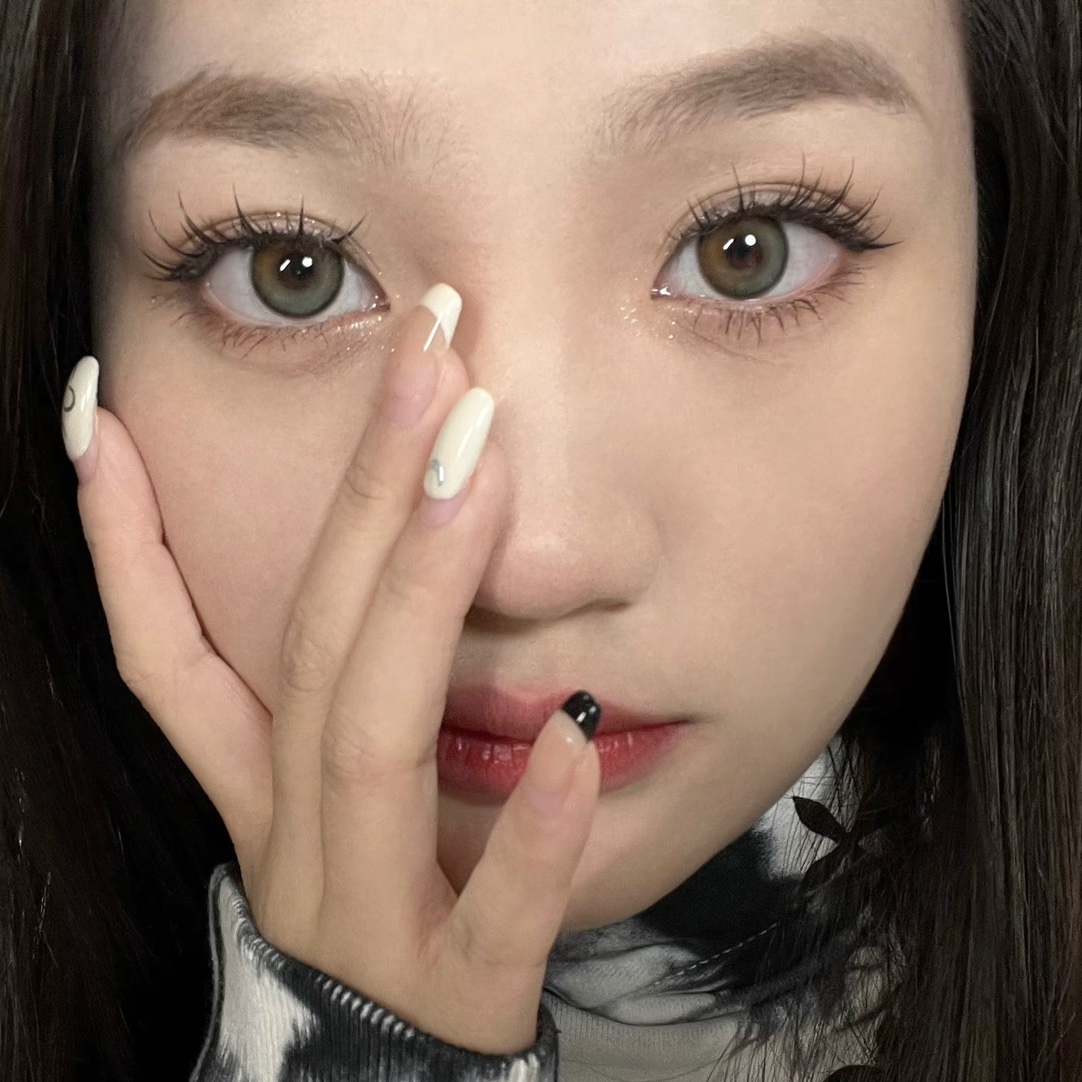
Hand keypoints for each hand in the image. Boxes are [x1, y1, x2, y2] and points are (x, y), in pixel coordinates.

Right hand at [66, 283, 601, 1053]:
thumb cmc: (387, 908)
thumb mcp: (337, 795)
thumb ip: (343, 691)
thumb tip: (379, 547)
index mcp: (260, 791)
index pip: (165, 654)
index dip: (123, 542)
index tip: (102, 416)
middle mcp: (291, 841)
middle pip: (308, 646)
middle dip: (362, 493)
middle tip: (430, 354)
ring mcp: (364, 917)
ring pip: (370, 743)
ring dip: (423, 598)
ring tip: (480, 467)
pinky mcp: (454, 992)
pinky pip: (490, 912)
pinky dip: (531, 831)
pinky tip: (581, 738)